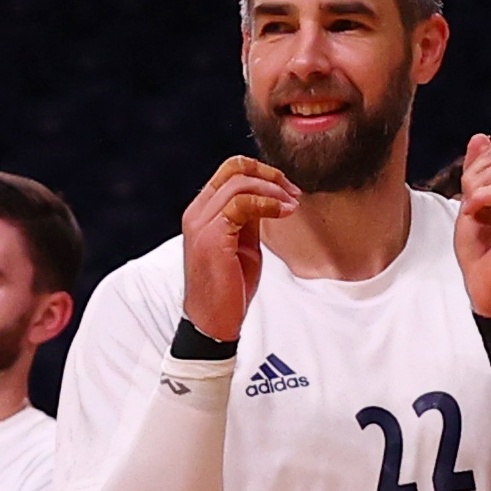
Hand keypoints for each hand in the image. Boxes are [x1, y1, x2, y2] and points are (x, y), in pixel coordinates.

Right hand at [179, 157, 296, 340]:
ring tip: (292, 206)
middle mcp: (196, 214)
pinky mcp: (211, 238)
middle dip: (270, 175)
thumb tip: (268, 195)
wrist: (213, 322)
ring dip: (273, 190)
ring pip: (239, 184)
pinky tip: (284, 213)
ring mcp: (201, 225)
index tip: (286, 188)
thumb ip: (249, 218)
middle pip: (234, 169)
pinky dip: (268, 204)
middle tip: (293, 193)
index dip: (262, 172)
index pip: (229, 171)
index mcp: (201, 212)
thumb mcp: (243, 243)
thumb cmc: (228, 287)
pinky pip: (241, 204)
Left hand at [453, 133, 490, 317]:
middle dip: (473, 176)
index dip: (473, 167)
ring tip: (473, 212)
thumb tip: (481, 137)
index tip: (467, 195)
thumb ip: (475, 173)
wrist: (488, 290)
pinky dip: (479, 200)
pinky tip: (474, 215)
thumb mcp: (471, 204)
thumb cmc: (480, 254)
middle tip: (468, 205)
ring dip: (475, 189)